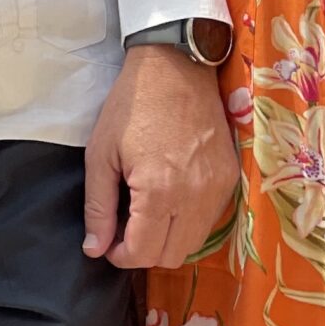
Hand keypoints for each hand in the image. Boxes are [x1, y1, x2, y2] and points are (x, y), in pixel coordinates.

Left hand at [83, 44, 240, 269]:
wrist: (176, 68)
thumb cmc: (131, 107)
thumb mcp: (101, 154)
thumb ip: (98, 207)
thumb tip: (94, 249)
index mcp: (158, 190)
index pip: (144, 252)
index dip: (121, 256)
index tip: (109, 244)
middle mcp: (194, 196)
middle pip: (172, 256)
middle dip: (144, 252)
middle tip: (125, 231)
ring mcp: (218, 189)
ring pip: (194, 243)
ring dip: (168, 240)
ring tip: (146, 216)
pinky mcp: (230, 178)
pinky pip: (210, 220)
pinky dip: (188, 222)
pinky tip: (169, 201)